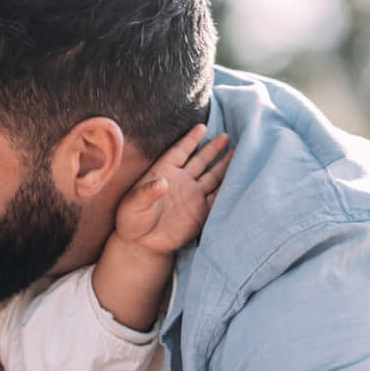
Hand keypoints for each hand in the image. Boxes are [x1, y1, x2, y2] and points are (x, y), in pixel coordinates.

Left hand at [115, 125, 230, 257]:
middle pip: (201, 160)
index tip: (202, 126)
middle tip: (226, 136)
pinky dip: (228, 190)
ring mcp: (192, 196)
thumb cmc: (131, 220)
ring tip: (237, 152)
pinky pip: (217, 198)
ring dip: (224, 165)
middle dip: (213, 148)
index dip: (191, 139)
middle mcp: (181, 181)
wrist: (141, 244)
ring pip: (213, 176)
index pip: (180, 151)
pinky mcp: (201, 213)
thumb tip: (162, 182)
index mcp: (164, 172)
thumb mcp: (133, 204)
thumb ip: (147, 192)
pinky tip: (238, 180)